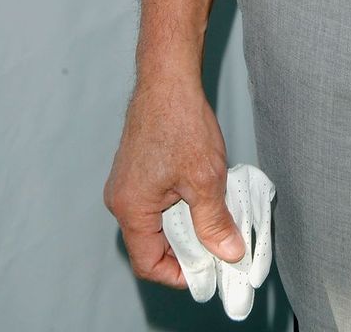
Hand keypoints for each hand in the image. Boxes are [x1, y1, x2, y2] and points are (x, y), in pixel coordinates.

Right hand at [104, 70, 244, 287]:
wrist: (168, 77)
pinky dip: (181, 204)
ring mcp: (127, 182)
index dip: (180, 274)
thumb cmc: (180, 122)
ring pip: (157, 220)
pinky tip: (205, 192)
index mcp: (131, 209)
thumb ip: (215, 223)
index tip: (209, 271)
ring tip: (217, 215)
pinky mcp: (137, 167)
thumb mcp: (206, 180)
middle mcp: (121, 199)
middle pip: (152, 244)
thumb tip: (228, 253)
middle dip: (188, 248)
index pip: (148, 263)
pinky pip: (157, 200)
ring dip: (187, 223)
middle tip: (219, 245)